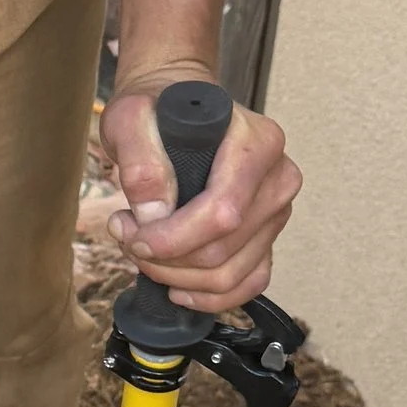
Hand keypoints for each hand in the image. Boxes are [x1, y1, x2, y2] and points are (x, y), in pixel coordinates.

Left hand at [100, 70, 300, 313]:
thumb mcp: (132, 118)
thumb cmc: (158, 111)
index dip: (173, 239)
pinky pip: (248, 284)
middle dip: (166, 258)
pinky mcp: (267, 237)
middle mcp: (278, 179)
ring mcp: (276, 212)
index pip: (222, 213)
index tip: (134, 236)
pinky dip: (208, 296)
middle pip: (223, 250)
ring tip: (143, 249)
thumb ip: (140, 159)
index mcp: (257, 144)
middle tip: (128, 237)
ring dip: (177, 278)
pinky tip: (176, 287)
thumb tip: (154, 214)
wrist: (178, 110)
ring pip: (230, 274)